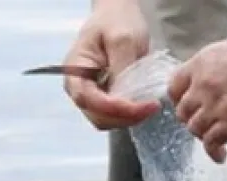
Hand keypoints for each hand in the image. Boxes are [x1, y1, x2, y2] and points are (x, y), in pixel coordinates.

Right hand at [63, 0, 160, 129]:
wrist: (117, 15)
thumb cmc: (116, 21)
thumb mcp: (123, 39)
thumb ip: (121, 68)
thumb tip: (125, 96)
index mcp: (75, 70)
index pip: (87, 99)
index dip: (112, 108)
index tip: (138, 106)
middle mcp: (79, 87)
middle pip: (97, 115)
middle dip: (124, 116)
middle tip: (151, 107)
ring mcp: (91, 94)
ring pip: (106, 120)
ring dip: (128, 118)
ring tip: (149, 106)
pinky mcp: (104, 97)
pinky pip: (114, 115)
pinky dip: (129, 115)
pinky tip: (143, 104)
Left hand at [168, 19, 226, 162]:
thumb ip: (215, 67)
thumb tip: (213, 79)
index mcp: (202, 63)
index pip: (174, 88)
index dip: (180, 100)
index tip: (187, 106)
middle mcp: (204, 85)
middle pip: (183, 112)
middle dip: (193, 119)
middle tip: (205, 123)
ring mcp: (217, 105)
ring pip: (196, 130)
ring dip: (205, 135)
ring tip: (216, 138)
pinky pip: (212, 144)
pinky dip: (215, 152)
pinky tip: (221, 154)